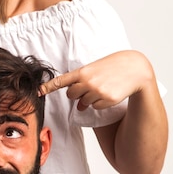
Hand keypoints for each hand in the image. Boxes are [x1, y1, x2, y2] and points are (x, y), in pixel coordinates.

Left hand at [39, 51, 153, 110]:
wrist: (135, 68)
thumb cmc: (113, 66)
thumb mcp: (95, 68)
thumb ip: (83, 83)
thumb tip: (80, 106)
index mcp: (83, 71)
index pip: (60, 81)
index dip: (47, 87)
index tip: (37, 92)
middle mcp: (88, 82)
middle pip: (71, 95)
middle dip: (77, 93)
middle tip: (90, 86)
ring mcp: (97, 91)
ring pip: (83, 103)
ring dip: (90, 98)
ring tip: (103, 87)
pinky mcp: (106, 100)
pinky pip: (95, 107)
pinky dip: (100, 103)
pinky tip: (109, 92)